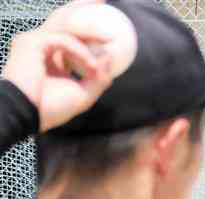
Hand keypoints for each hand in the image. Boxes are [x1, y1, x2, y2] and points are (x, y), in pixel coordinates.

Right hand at [2, 0, 114, 132]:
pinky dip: (80, 53)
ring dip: (90, 34)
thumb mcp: (83, 94)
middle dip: (82, 6)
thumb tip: (110, 59)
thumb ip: (97, 78)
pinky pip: (64, 41)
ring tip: (109, 39)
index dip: (87, 29)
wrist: (28, 114)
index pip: (70, 37)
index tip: (107, 30)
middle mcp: (41, 46)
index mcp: (51, 58)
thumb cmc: (50, 108)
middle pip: (64, 20)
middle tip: (102, 0)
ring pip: (66, 28)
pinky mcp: (32, 43)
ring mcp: (35, 42)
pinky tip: (90, 65)